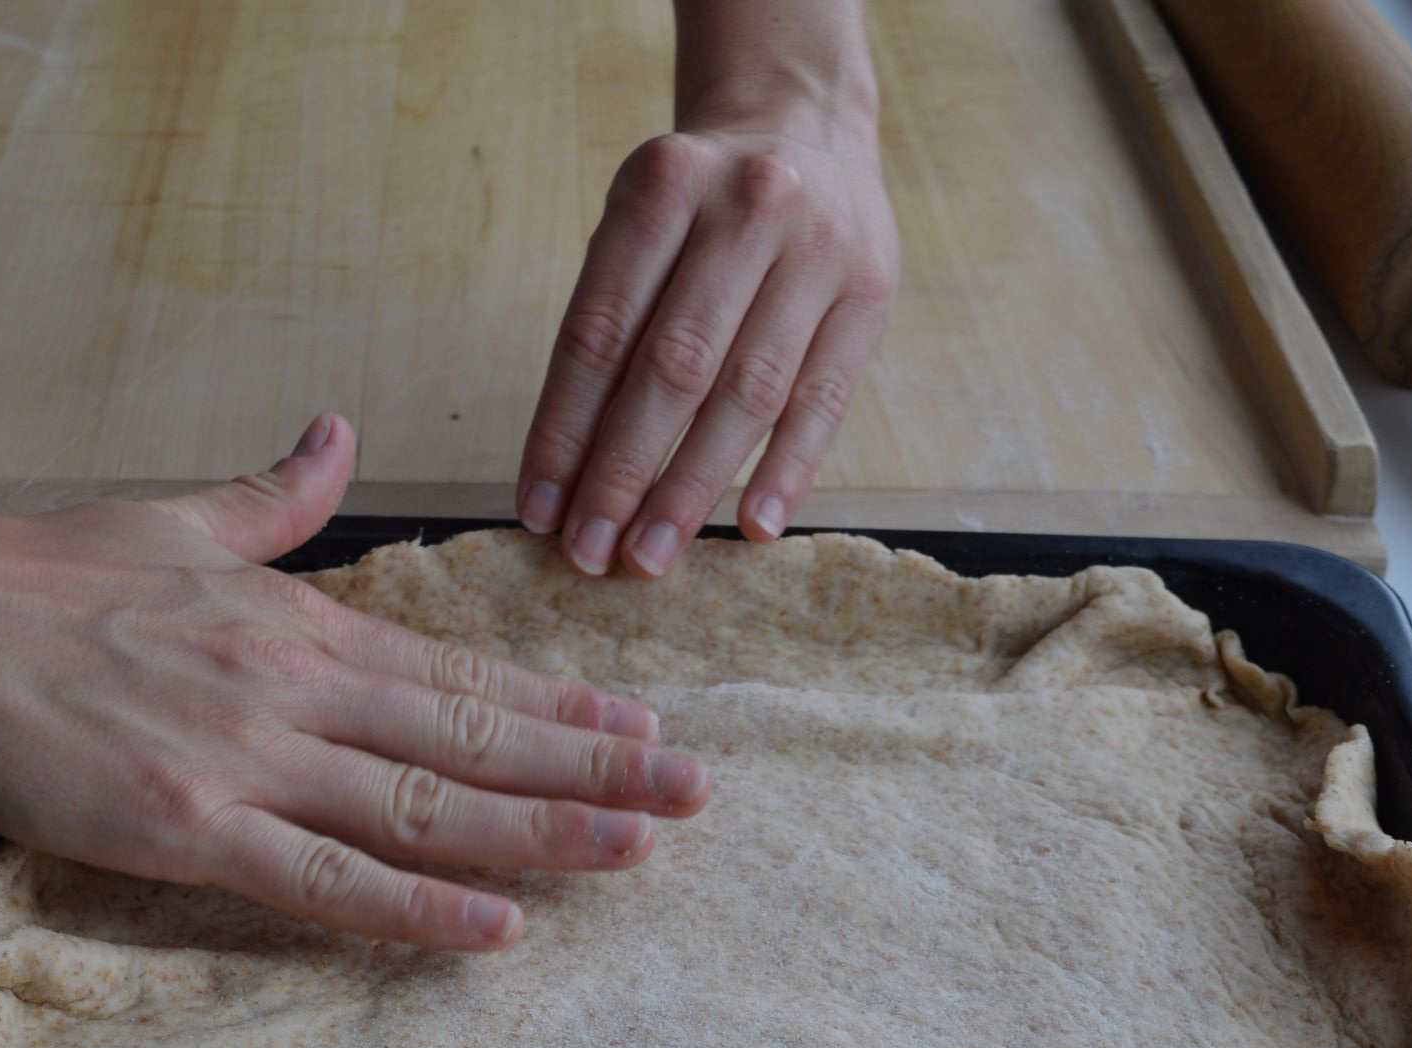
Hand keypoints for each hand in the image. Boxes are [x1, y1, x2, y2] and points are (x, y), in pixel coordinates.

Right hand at [0, 417, 709, 950]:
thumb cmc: (40, 577)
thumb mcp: (175, 518)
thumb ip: (274, 495)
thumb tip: (337, 435)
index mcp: (300, 621)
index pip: (462, 670)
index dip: (562, 702)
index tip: (647, 724)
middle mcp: (296, 685)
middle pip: (474, 735)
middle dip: (593, 766)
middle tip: (694, 794)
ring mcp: (248, 758)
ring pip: (426, 804)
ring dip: (541, 829)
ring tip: (637, 850)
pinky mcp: (189, 827)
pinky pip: (327, 879)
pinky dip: (419, 906)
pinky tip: (498, 928)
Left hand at [518, 114, 896, 580]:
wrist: (807, 128)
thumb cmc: (702, 209)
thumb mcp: (643, 227)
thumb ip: (612, 326)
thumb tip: (571, 473)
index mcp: (664, 185)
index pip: (600, 330)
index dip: (565, 429)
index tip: (540, 510)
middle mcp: (746, 208)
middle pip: (674, 367)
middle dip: (623, 472)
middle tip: (591, 553)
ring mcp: (818, 249)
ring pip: (748, 393)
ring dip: (692, 487)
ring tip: (650, 555)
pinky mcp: (870, 294)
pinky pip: (822, 401)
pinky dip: (785, 472)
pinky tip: (751, 528)